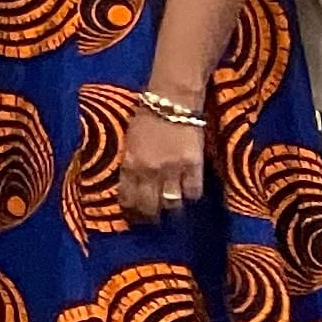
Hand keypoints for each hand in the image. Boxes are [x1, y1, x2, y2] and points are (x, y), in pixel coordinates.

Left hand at [117, 102, 208, 222]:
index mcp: (130, 162)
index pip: (128, 196)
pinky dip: (190, 196)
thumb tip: (130, 184)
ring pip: (171, 203)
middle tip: (151, 220)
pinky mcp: (194, 166)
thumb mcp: (129, 140)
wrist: (171, 100)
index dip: (131, 211)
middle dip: (149, 217)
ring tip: (170, 211)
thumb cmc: (146, 116)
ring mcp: (172, 169)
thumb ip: (131, 163)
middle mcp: (149, 170)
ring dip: (170, 209)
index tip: (133, 218)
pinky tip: (187, 194)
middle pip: (149, 205)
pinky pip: (193, 192)